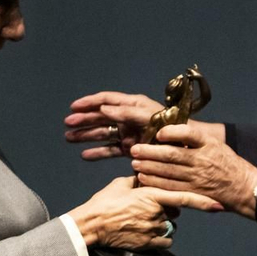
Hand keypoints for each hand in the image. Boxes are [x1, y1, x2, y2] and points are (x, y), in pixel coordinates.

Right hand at [65, 91, 226, 160]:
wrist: (189, 148)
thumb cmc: (173, 127)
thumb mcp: (149, 117)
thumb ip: (127, 112)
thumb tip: (104, 108)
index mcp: (134, 106)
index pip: (107, 100)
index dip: (90, 102)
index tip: (74, 106)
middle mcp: (129, 118)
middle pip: (101, 116)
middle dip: (84, 119)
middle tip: (67, 124)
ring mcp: (129, 133)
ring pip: (103, 133)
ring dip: (86, 135)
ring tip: (69, 138)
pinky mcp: (131, 149)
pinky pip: (111, 149)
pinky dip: (98, 152)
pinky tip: (84, 155)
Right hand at [67, 177, 220, 249]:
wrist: (92, 225)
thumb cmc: (104, 203)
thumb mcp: (121, 184)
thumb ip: (139, 180)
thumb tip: (147, 175)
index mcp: (152, 195)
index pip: (184, 198)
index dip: (203, 202)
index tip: (218, 205)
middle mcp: (156, 213)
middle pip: (174, 212)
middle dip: (167, 211)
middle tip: (146, 209)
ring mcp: (152, 229)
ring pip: (169, 226)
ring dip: (162, 224)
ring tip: (141, 221)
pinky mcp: (148, 243)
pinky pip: (165, 240)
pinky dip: (160, 237)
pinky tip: (147, 232)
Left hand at [131, 125, 256, 218]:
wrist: (245, 187)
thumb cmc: (227, 163)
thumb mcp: (215, 145)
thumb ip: (195, 140)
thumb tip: (169, 131)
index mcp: (208, 144)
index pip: (188, 134)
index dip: (171, 132)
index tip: (158, 133)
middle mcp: (203, 159)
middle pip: (172, 154)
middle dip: (150, 152)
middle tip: (135, 149)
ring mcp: (198, 177)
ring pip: (168, 171)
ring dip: (149, 166)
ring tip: (134, 162)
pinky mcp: (195, 192)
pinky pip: (171, 186)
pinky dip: (155, 182)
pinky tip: (144, 178)